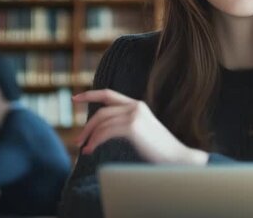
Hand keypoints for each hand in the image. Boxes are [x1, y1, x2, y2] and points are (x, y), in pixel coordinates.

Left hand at [73, 89, 208, 165]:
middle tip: (77, 140)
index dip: (90, 94)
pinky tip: (91, 150)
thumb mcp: (141, 131)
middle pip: (101, 111)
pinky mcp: (133, 127)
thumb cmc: (159, 150)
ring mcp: (135, 115)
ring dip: (89, 136)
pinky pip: (105, 132)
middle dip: (87, 126)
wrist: (177, 157)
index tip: (74, 98)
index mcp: (137, 105)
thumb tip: (101, 131)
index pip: (108, 94)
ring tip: (84, 149)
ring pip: (102, 122)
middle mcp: (136, 106)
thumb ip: (124, 125)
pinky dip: (95, 141)